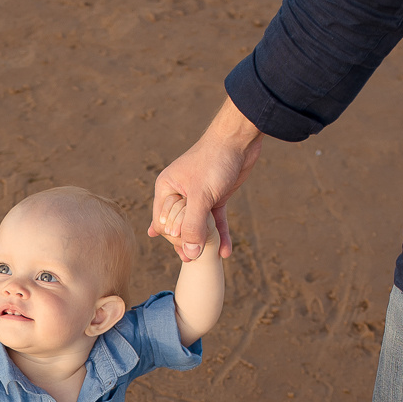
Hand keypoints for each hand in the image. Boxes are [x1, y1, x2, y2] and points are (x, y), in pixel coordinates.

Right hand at [150, 96, 263, 261]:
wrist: (239, 139)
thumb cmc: (214, 161)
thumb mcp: (201, 196)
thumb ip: (193, 226)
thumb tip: (189, 255)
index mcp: (167, 189)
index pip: (163, 223)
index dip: (173, 238)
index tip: (186, 248)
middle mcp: (179, 193)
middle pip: (180, 226)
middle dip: (187, 243)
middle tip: (194, 260)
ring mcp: (198, 196)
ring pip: (198, 225)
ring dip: (204, 242)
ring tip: (207, 262)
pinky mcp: (216, 197)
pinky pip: (216, 221)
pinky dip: (221, 235)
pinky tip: (226, 252)